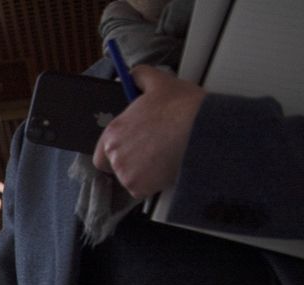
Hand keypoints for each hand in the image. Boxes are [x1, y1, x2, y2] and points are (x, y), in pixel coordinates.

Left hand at [93, 65, 205, 197]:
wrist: (202, 129)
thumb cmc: (182, 107)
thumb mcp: (159, 82)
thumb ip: (140, 77)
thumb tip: (133, 75)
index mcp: (113, 131)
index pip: (101, 153)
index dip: (115, 154)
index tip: (130, 150)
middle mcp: (114, 154)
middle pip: (115, 168)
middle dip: (130, 164)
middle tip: (151, 155)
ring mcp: (125, 172)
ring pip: (130, 179)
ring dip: (143, 173)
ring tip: (163, 158)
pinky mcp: (139, 187)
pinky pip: (142, 191)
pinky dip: (153, 185)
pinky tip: (166, 169)